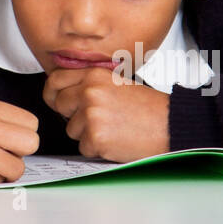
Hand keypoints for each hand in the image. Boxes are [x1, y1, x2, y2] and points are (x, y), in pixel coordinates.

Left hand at [44, 67, 169, 161]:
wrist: (170, 125)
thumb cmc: (147, 107)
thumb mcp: (115, 82)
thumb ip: (89, 83)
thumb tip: (62, 91)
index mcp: (93, 74)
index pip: (55, 80)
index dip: (52, 93)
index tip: (55, 99)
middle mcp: (89, 91)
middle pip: (59, 105)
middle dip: (72, 115)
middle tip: (95, 119)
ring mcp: (92, 114)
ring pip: (71, 128)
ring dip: (87, 133)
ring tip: (112, 128)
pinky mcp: (96, 137)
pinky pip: (83, 147)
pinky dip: (97, 148)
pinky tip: (116, 140)